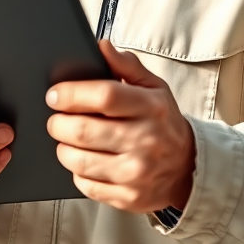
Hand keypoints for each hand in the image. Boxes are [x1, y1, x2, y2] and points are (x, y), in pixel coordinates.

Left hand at [45, 40, 194, 214]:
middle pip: (85, 130)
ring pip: (79, 161)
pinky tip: (82, 161)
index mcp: (151, 108)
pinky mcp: (128, 197)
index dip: (72, 93)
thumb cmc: (163, 122)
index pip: (104, 96)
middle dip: (58, 123)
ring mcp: (137, 172)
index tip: (55, 94)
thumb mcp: (154, 88)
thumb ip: (127, 65)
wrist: (188, 167)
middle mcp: (146, 141)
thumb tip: (102, 46)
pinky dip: (76, 171)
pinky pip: (86, 185)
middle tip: (55, 118)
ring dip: (63, 148)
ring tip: (65, 139)